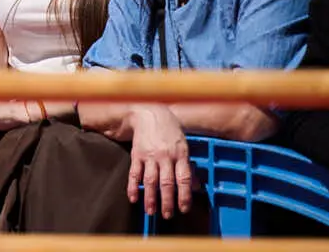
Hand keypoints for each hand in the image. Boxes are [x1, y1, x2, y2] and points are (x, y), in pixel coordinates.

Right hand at [127, 105, 195, 219]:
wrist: (150, 113)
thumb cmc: (170, 130)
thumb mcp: (184, 145)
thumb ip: (188, 166)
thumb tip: (196, 186)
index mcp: (180, 155)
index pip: (184, 179)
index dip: (184, 195)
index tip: (184, 209)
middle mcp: (165, 156)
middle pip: (166, 183)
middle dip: (167, 201)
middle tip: (167, 215)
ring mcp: (150, 156)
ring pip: (150, 180)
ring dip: (150, 198)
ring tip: (150, 211)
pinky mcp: (137, 154)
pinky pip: (134, 173)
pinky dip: (133, 186)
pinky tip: (133, 198)